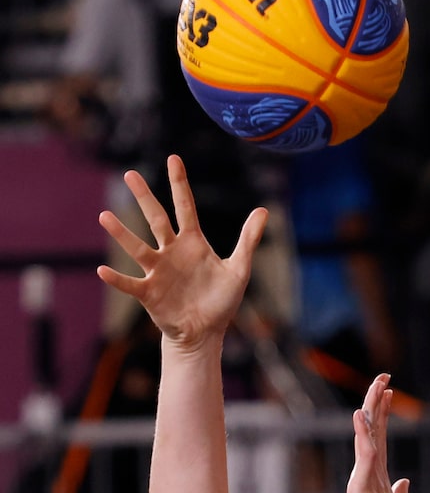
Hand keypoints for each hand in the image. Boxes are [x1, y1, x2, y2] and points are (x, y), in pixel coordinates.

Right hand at [96, 156, 265, 348]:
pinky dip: (117, 279)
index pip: (185, 206)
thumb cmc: (220, 301)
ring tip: (104, 216)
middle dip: (145, 197)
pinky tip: (103, 270)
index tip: (173, 159)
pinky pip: (131, 284)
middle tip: (130, 174)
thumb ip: (248, 240)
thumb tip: (264, 210)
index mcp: (192, 243)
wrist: (205, 333)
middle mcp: (171, 252)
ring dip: (122, 234)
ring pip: (138, 248)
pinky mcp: (149, 293)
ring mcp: (158, 271)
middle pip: (156, 219)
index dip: (179, 184)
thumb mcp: (239, 270)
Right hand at [347, 375, 414, 492]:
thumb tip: (404, 482)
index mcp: (376, 473)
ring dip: (372, 410)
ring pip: (367, 436)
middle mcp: (367, 471)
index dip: (384, 412)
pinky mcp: (360, 487)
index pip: (380, 435)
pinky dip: (363, 434)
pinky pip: (364, 455)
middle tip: (385, 375)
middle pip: (371, 429)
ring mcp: (362, 478)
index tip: (391, 390)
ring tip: (377, 387)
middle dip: (377, 401)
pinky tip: (363, 416)